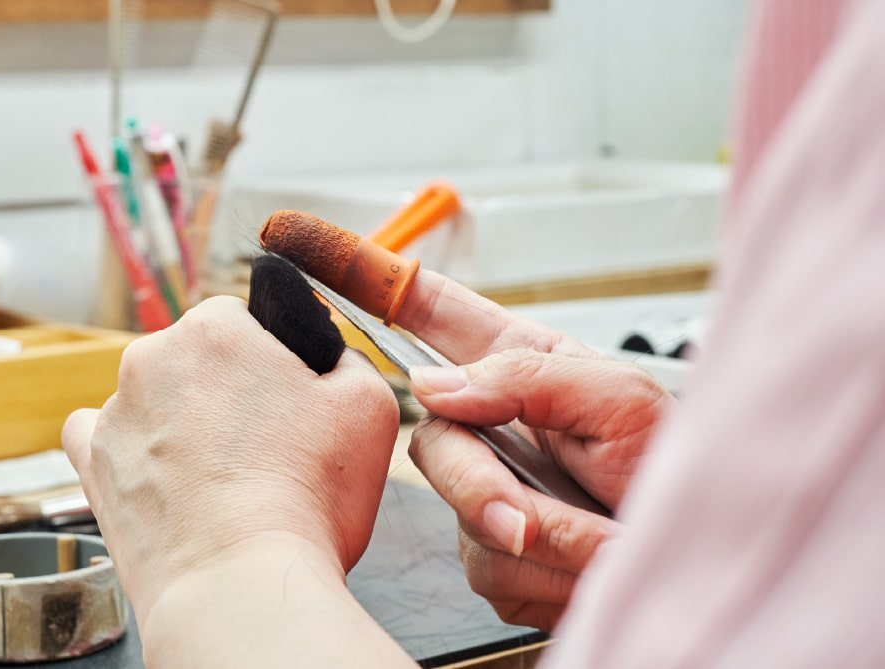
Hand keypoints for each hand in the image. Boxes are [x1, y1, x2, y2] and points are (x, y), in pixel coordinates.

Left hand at [61, 296, 400, 629]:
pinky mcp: (93, 465)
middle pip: (200, 357)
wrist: (238, 586)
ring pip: (159, 397)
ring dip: (187, 420)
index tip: (290, 400)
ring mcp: (115, 413)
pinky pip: (107, 436)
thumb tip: (329, 353)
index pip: (246, 318)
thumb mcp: (369, 404)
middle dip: (231, 389)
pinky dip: (136, 449)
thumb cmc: (306, 497)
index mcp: (214, 328)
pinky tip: (168, 475)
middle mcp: (151, 358)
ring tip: (227, 477)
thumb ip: (348, 355)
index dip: (275, 359)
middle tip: (269, 444)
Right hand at [394, 270, 674, 630]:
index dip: (381, 285)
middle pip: (435, 445)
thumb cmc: (679, 465)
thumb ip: (524, 378)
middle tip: (533, 521)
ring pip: (463, 521)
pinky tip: (584, 566)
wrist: (704, 552)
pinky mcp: (498, 553)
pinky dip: (545, 578)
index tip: (325, 252)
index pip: (438, 317)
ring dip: (540, 543)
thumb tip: (434, 384)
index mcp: (523, 367)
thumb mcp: (621, 400)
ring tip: (602, 541)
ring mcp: (494, 493)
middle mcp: (498, 427)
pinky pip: (489, 571)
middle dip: (481, 488)